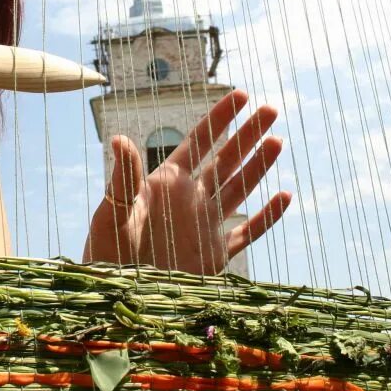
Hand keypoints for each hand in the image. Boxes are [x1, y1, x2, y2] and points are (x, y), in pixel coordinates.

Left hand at [83, 90, 290, 274]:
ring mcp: (206, 225)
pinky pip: (247, 232)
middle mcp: (191, 198)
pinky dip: (267, 217)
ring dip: (259, 167)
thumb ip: (123, 177)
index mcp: (167, 182)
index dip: (220, 117)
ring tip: (278, 141)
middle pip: (226, 159)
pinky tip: (285, 196)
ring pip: (240, 189)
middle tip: (270, 110)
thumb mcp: (112, 211)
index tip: (240, 94)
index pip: (200, 141)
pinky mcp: (215, 256)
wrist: (116, 295)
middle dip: (248, 135)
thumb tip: (119, 138)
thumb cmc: (105, 251)